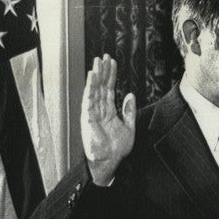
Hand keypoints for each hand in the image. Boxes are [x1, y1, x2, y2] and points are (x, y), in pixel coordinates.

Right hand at [82, 55, 135, 185]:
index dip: (111, 75)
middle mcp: (99, 109)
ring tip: (97, 63)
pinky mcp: (88, 118)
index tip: (112, 61)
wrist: (110, 162)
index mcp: (109, 110)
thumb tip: (130, 95)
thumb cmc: (117, 148)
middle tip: (103, 56)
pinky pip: (89, 100)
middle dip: (102, 71)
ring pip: (94, 91)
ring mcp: (92, 113)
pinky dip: (90, 89)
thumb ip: (129, 111)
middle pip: (100, 87)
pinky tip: (92, 78)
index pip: (109, 88)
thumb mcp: (129, 127)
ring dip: (95, 77)